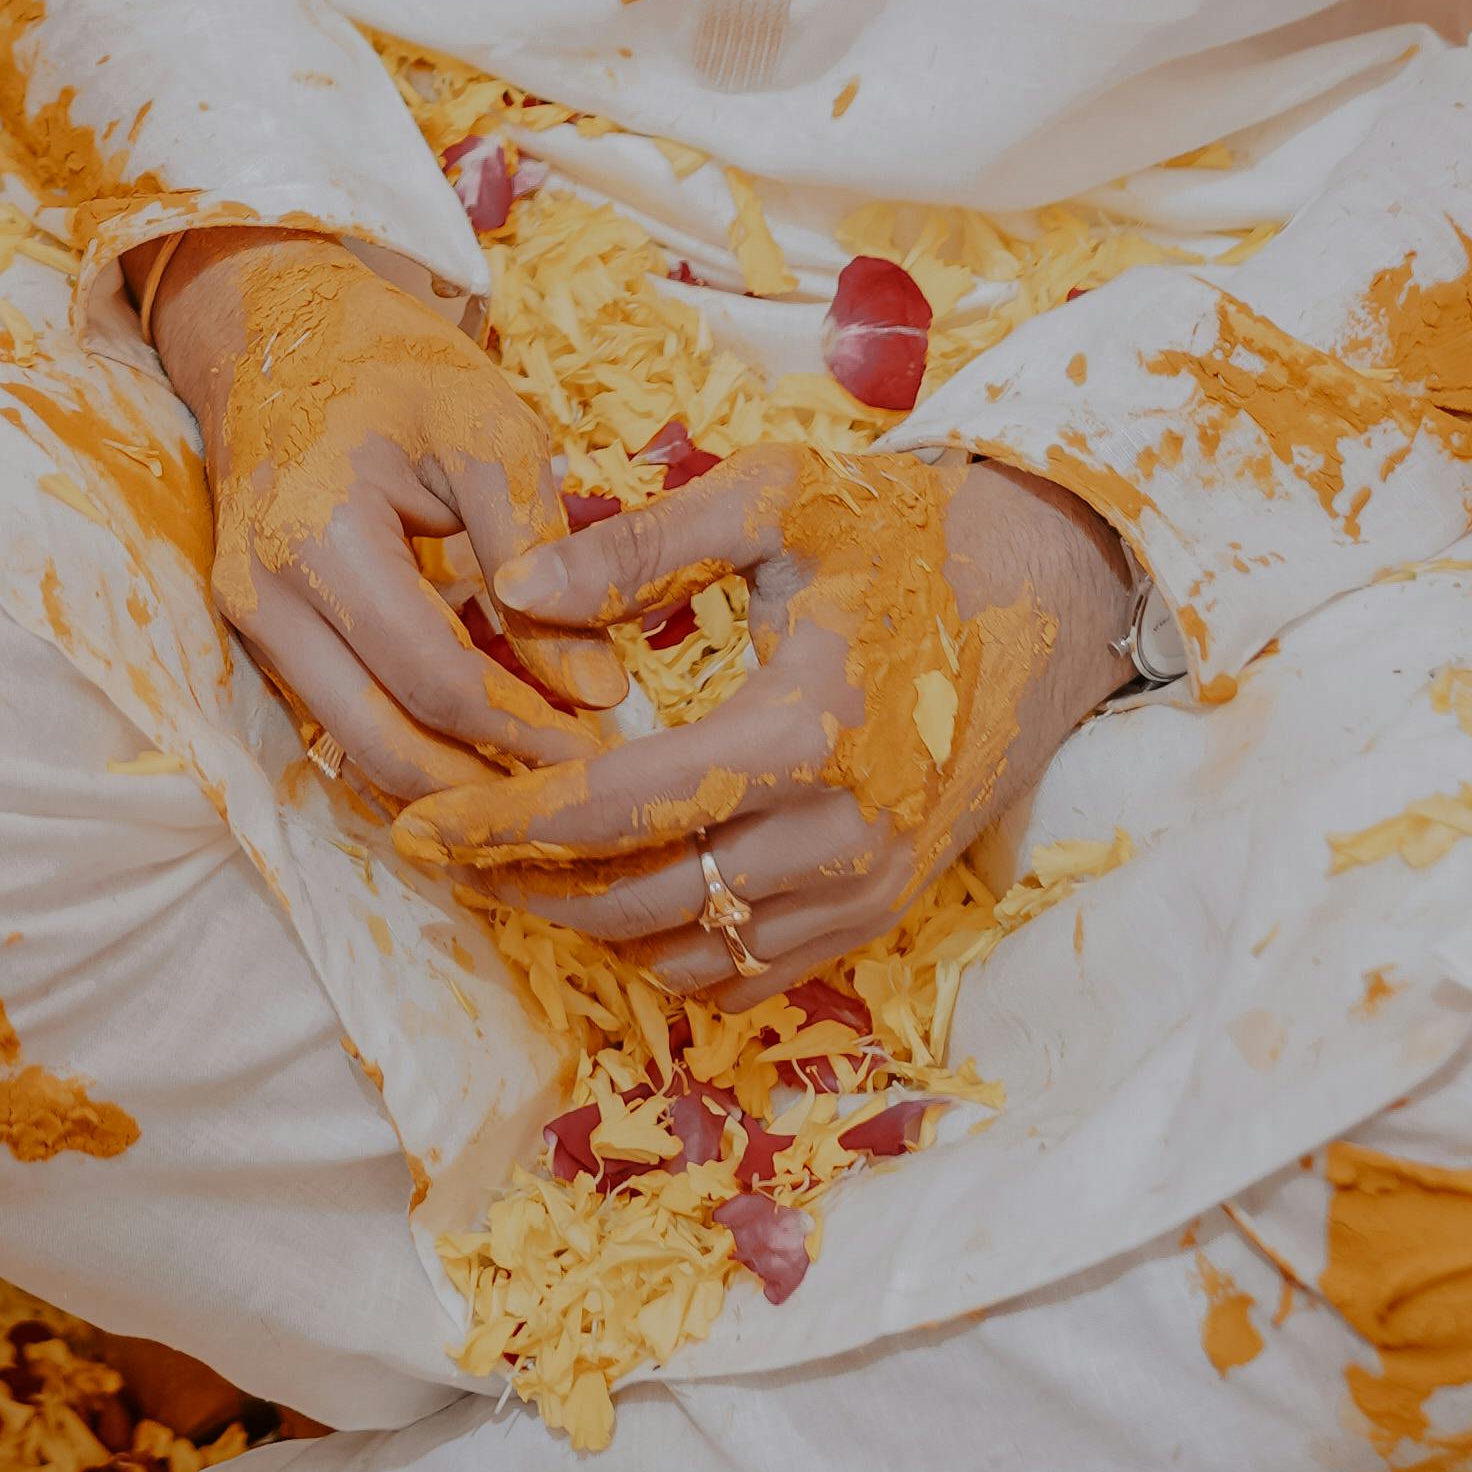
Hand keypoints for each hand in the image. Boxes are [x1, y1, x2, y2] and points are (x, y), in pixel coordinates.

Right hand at [139, 228, 623, 813]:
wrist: (271, 330)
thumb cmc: (390, 367)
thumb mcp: (485, 430)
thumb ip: (539, 552)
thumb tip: (600, 689)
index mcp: (319, 539)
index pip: (434, 678)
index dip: (525, 728)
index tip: (606, 749)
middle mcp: (263, 598)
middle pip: (382, 745)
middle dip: (487, 789)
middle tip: (579, 792)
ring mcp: (247, 623)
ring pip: (352, 751)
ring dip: (448, 783)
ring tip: (541, 783)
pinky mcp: (255, 634)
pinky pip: (335, 722)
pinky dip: (408, 749)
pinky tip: (479, 752)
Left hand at [443, 439, 1139, 976]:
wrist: (1052, 593)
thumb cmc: (907, 531)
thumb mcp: (776, 502)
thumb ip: (639, 546)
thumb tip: (510, 585)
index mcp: (805, 733)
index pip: (618, 809)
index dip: (506, 822)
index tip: (420, 819)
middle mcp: (838, 837)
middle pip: (637, 899)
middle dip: (519, 883)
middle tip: (433, 847)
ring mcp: (864, 890)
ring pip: (685, 952)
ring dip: (583, 923)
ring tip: (500, 871)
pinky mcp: (879, 912)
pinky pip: (746, 970)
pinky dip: (664, 948)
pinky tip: (605, 893)